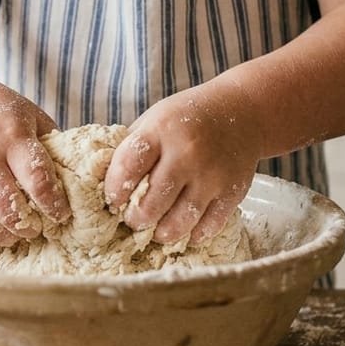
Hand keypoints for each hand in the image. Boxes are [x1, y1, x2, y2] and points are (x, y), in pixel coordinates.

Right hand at [0, 71, 70, 244]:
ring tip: (16, 235)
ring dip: (3, 236)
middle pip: (8, 208)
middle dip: (28, 226)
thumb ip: (50, 147)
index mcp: (11, 137)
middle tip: (38, 228)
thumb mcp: (30, 117)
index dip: (54, 204)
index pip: (38, 180)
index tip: (62, 214)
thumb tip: (77, 180)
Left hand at [104, 81, 262, 244]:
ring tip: (156, 230)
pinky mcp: (232, 192)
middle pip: (152, 203)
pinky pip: (209, 226)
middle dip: (136, 219)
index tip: (113, 201)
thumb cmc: (187, 119)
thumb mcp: (154, 121)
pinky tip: (185, 229)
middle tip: (133, 220)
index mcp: (161, 132)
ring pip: (180, 221)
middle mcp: (187, 154)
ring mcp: (211, 175)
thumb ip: (131, 150)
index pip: (129, 167)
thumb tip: (102, 186)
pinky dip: (193, 233)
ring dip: (162, 233)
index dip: (114, 190)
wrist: (242, 111)